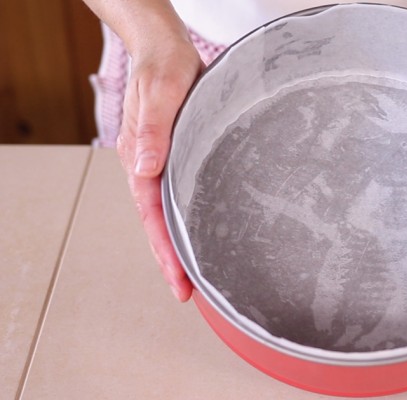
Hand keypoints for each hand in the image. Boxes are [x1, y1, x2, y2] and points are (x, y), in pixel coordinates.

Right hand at [116, 38, 203, 301]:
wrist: (168, 51)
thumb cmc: (163, 69)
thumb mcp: (160, 94)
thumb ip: (154, 130)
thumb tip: (146, 169)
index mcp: (141, 159)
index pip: (151, 215)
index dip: (165, 250)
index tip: (177, 281)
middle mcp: (151, 167)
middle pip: (160, 222)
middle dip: (172, 259)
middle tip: (189, 293)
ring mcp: (165, 164)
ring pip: (172, 212)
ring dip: (183, 243)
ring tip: (199, 276)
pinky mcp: (182, 157)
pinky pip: (185, 195)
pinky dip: (194, 219)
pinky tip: (209, 232)